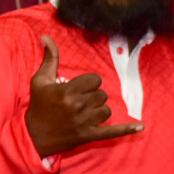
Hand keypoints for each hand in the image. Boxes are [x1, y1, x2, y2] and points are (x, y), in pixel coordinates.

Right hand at [24, 37, 142, 157]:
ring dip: (98, 111)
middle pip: (102, 95)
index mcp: (68, 91)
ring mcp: (84, 122)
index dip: (89, 83)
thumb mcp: (40, 81)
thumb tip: (46, 37)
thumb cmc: (38, 106)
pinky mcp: (88, 135)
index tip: (79, 89)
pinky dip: (126, 129)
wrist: (33, 136)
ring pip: (106, 110)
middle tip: (78, 103)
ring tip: (83, 114)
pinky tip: (141, 128)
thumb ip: (50, 58)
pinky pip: (112, 132)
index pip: (95, 80)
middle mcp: (78, 106)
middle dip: (92, 97)